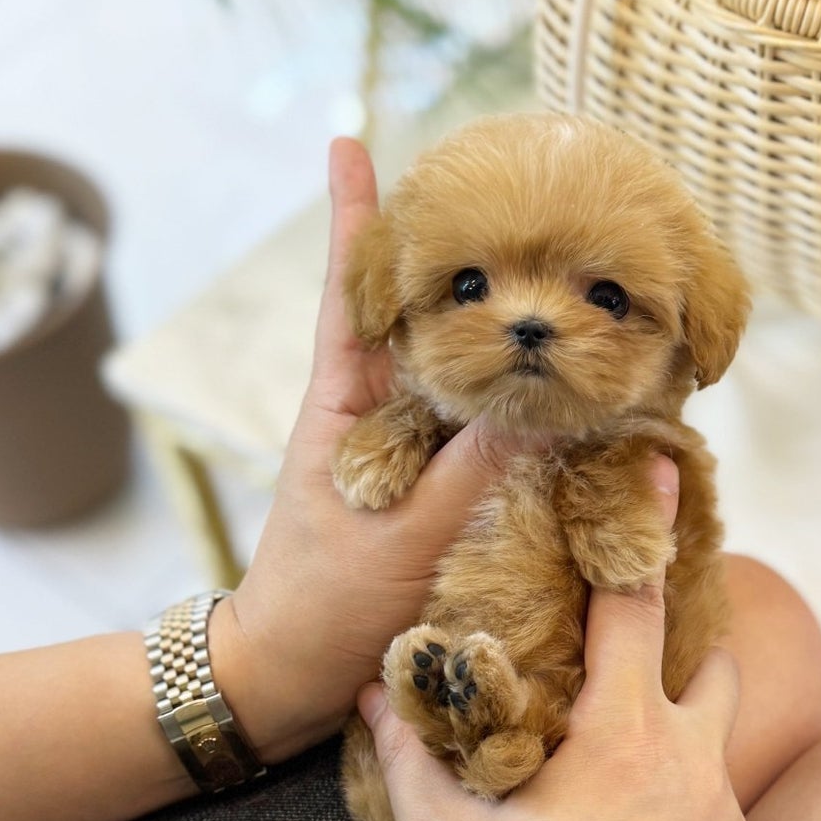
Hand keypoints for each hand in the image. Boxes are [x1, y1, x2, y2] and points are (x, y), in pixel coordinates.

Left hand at [212, 139, 528, 761]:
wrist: (282, 679)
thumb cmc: (326, 606)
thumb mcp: (405, 537)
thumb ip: (470, 470)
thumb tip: (538, 399)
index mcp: (343, 406)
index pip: (351, 292)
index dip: (353, 218)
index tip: (349, 141)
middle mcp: (367, 413)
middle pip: (406, 309)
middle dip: (439, 245)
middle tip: (480, 180)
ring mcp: (393, 450)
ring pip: (442, 362)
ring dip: (478, 314)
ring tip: (523, 256)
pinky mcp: (419, 490)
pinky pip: (464, 423)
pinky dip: (498, 392)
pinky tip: (537, 379)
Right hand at [359, 460, 753, 820]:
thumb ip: (411, 751)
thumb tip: (378, 688)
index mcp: (621, 739)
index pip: (639, 603)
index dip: (643, 527)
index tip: (657, 464)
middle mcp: (690, 765)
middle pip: (707, 652)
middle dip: (679, 617)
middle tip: (642, 599)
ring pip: (718, 727)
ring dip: (683, 704)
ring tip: (633, 713)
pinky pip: (718, 799)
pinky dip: (683, 784)